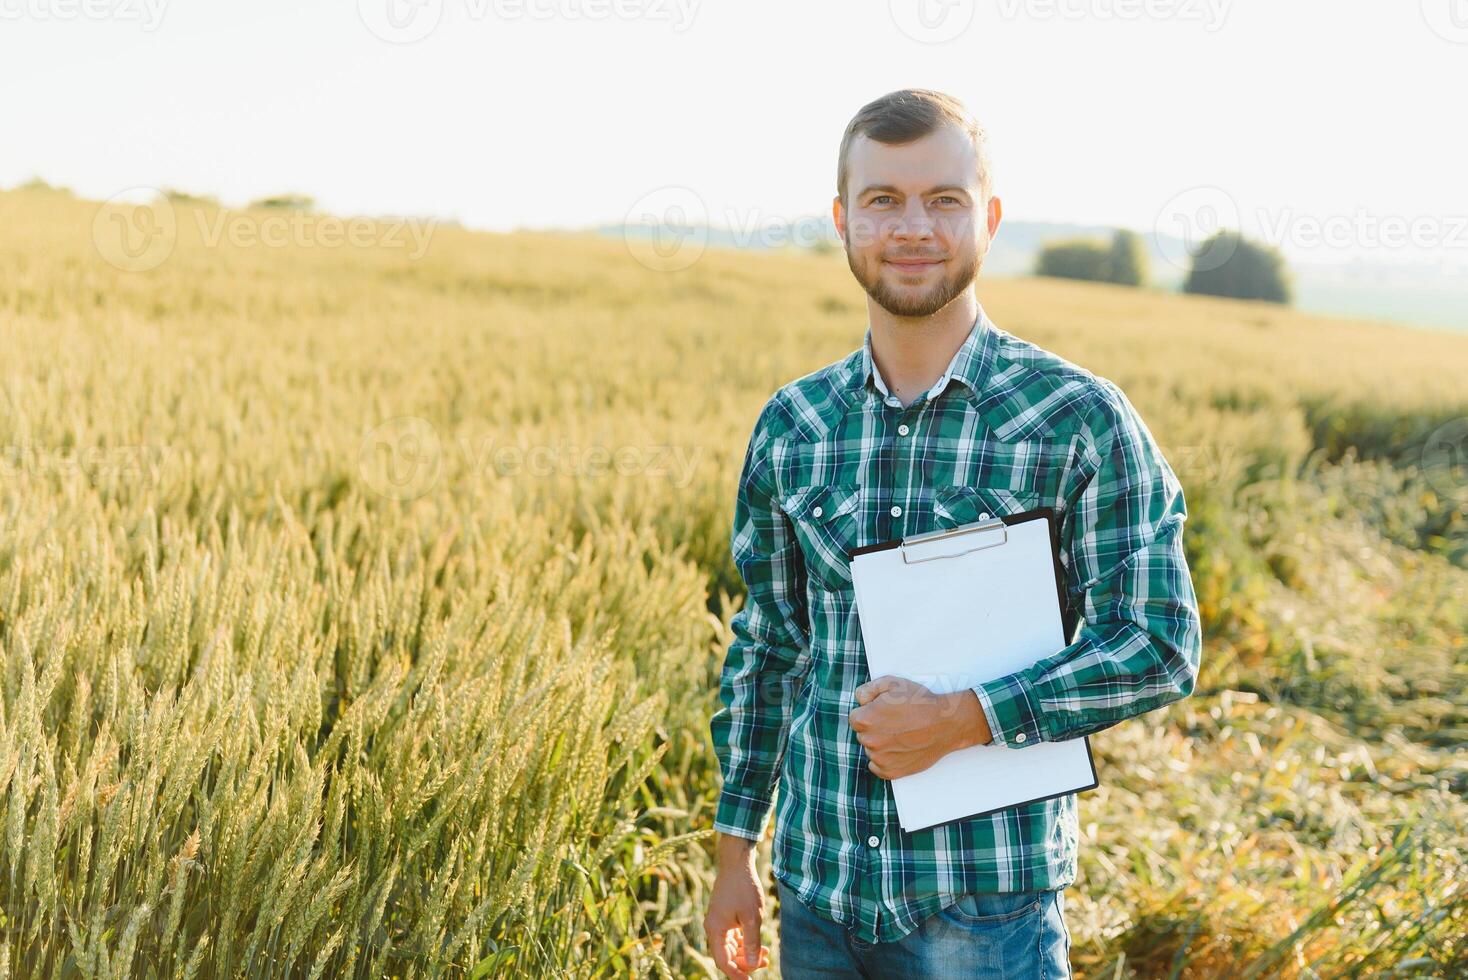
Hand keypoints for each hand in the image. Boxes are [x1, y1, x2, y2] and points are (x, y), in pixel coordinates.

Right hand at [704, 836, 771, 977]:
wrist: (737, 863)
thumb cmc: (744, 888)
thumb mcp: (752, 917)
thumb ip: (751, 942)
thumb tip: (751, 963)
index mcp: (715, 930)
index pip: (723, 961)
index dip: (737, 973)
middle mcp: (713, 928)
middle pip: (727, 955)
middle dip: (745, 962)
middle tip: (765, 961)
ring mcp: (718, 922)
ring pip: (730, 947)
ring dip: (746, 952)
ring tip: (766, 953)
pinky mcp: (724, 916)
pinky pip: (732, 937)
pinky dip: (744, 942)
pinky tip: (758, 942)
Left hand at [848, 676, 989, 778]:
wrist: (946, 723)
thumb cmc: (921, 702)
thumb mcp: (892, 683)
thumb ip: (868, 689)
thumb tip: (859, 700)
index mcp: (865, 719)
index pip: (855, 718)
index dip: (869, 712)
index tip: (883, 712)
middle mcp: (870, 741)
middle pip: (863, 734)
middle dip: (875, 728)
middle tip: (896, 722)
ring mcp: (880, 758)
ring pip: (872, 750)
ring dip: (881, 744)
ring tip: (902, 734)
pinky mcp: (891, 772)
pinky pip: (877, 767)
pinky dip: (885, 760)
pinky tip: (900, 748)